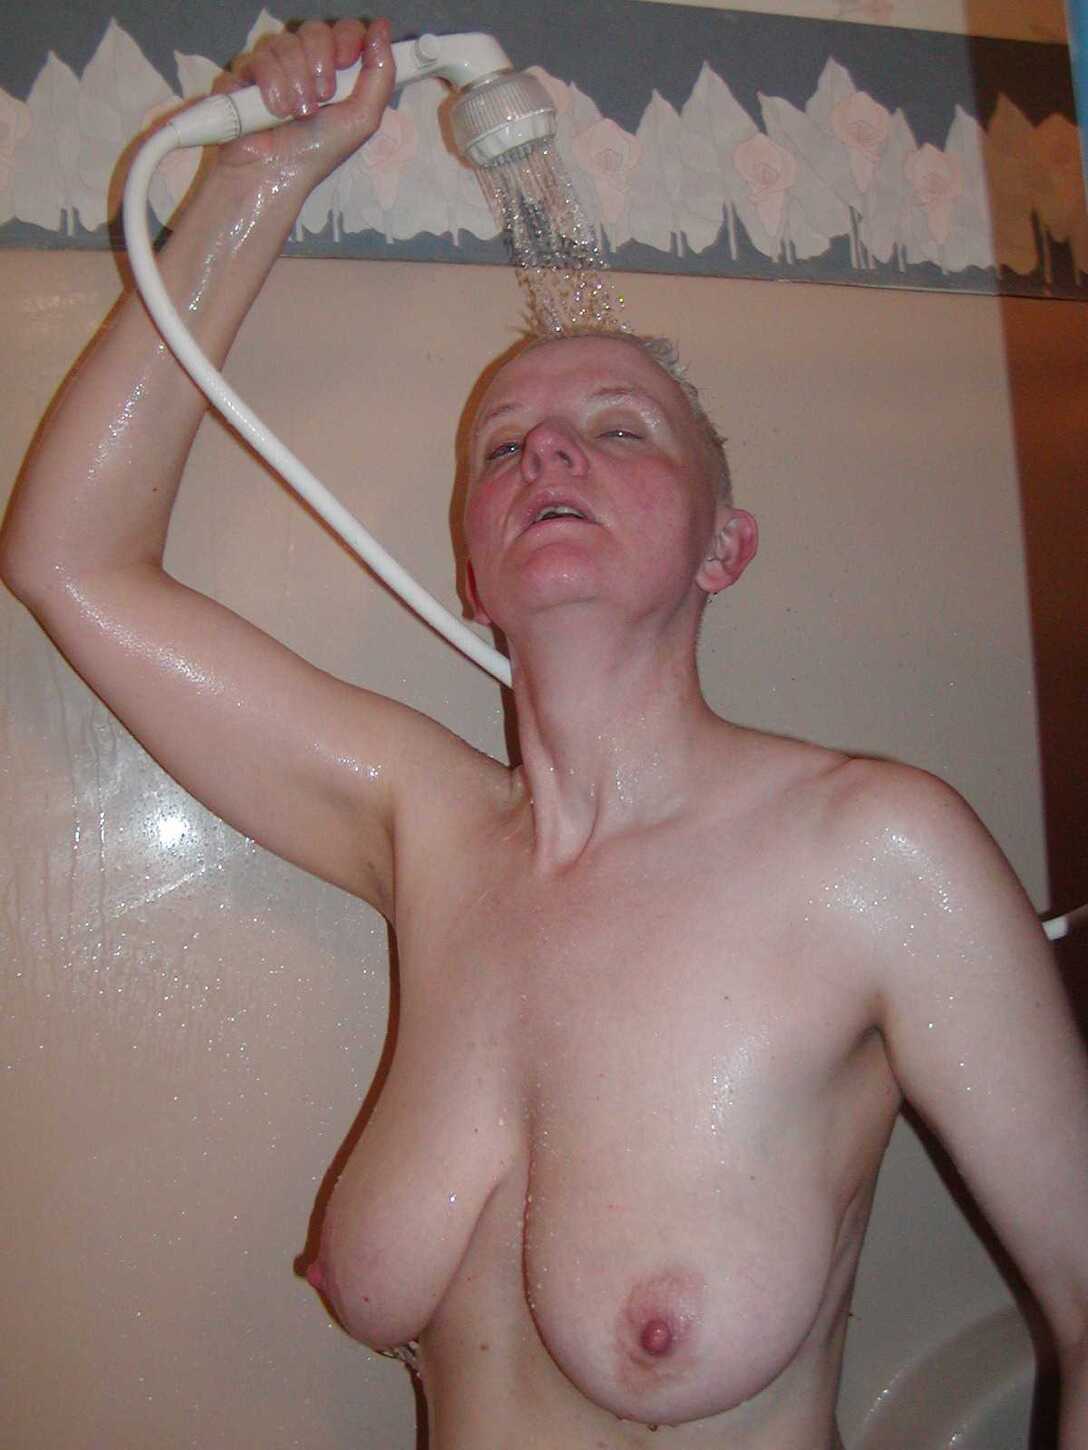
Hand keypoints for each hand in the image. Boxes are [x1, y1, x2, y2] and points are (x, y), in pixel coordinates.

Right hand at [214, 18, 394, 193]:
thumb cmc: (319, 152)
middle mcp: (304, 64)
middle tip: (322, 96)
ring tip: (296, 114)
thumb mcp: (362, 119)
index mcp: (334, 72)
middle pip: (315, 30)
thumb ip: (380, 74)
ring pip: (285, 43)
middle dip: (320, 62)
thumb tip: (381, 27)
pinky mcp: (243, 74)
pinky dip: (270, 86)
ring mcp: (272, 67)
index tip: (345, 61)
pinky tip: (273, 112)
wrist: (275, 173)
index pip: (343, 30)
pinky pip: (257, 59)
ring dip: (296, 82)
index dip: (346, 38)